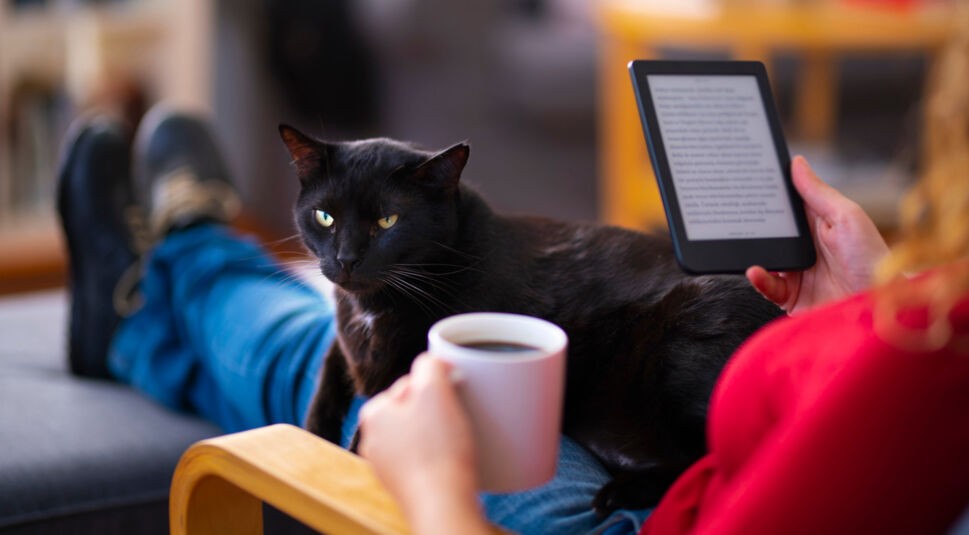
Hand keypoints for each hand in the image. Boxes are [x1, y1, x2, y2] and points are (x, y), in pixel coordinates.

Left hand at [358, 354, 490, 534]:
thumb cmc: (438, 450)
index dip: (438, 385)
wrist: (443, 505)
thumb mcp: (434, 391)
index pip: (410, 383)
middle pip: (415, 408)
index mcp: (373, 413)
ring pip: (420, 433)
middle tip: (458, 418)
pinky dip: (439, 456)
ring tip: (457, 442)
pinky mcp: (405, 485)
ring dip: (440, 433)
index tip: (455, 396)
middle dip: (438, 409)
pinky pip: (425, 458)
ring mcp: (388, 466)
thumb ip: (429, 364)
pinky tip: (453, 460)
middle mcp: (373, 440)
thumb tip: (432, 361)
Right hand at [746, 156, 888, 313]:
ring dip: (753, 251)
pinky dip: (758, 279)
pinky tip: (755, 270)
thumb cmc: (873, 259)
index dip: (770, 193)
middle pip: (771, 231)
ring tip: (742, 242)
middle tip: (735, 212)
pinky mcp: (791, 296)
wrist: (879, 307)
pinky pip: (767, 286)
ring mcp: (796, 271)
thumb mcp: (846, 217)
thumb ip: (818, 193)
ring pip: (765, 257)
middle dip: (753, 223)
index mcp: (818, 223)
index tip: (750, 180)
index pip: (788, 205)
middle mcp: (805, 246)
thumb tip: (797, 163)